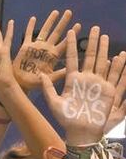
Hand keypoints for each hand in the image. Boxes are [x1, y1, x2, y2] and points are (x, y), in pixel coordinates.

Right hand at [13, 9, 78, 91]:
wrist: (20, 84)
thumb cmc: (35, 83)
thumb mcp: (50, 79)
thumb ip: (59, 74)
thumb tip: (72, 69)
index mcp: (53, 56)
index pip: (65, 43)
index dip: (71, 34)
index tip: (79, 25)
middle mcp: (46, 49)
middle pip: (56, 33)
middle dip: (62, 23)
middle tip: (69, 12)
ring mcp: (36, 47)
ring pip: (44, 31)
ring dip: (50, 21)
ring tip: (56, 12)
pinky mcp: (25, 47)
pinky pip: (28, 34)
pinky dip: (30, 27)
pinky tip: (34, 18)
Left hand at [41, 26, 125, 145]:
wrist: (80, 130)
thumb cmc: (65, 118)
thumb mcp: (54, 102)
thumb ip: (48, 88)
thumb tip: (40, 75)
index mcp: (72, 80)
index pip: (72, 59)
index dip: (72, 46)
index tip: (71, 32)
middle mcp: (85, 78)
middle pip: (89, 56)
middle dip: (91, 42)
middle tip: (94, 27)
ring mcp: (97, 83)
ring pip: (101, 61)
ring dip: (103, 49)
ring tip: (104, 36)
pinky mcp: (108, 89)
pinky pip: (114, 75)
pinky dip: (117, 65)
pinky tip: (119, 55)